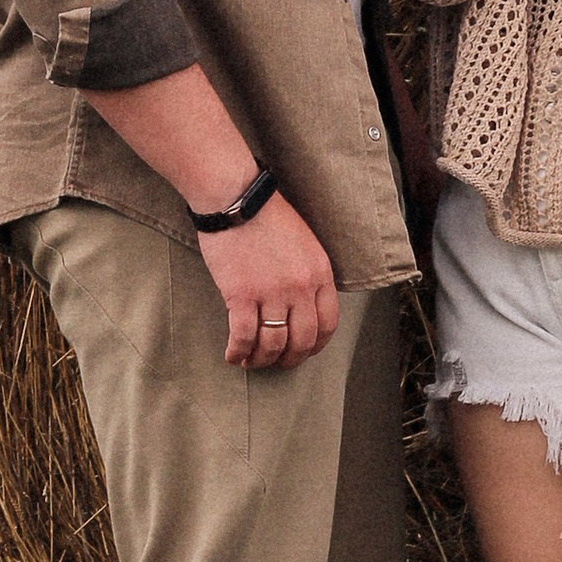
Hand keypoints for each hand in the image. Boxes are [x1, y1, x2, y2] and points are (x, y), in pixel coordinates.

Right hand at [200, 192, 339, 366]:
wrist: (236, 198)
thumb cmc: (266, 216)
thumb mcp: (305, 242)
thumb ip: (309, 273)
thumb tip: (303, 305)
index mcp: (320, 272)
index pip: (328, 323)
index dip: (316, 345)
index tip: (304, 351)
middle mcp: (301, 287)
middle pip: (303, 340)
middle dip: (290, 359)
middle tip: (277, 363)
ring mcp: (272, 293)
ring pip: (273, 344)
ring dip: (262, 360)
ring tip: (251, 362)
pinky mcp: (241, 296)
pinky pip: (243, 338)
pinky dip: (238, 353)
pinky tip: (233, 356)